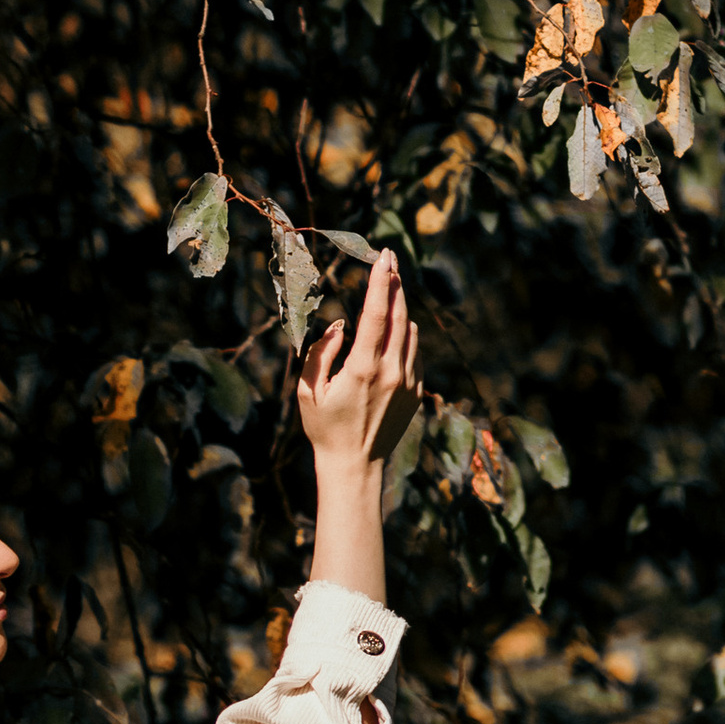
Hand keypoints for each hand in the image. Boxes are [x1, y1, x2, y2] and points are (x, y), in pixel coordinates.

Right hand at [296, 247, 418, 484]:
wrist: (355, 465)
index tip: (382, 258)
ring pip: (411, 332)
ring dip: (401, 308)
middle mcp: (392, 372)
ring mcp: (408, 382)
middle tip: (389, 259)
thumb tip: (340, 326)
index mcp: (363, 369)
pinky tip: (394, 329)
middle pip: (399, 315)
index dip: (380, 282)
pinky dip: (405, 335)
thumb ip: (321, 353)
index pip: (376, 314)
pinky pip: (414, 352)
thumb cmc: (324, 427)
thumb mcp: (308, 390)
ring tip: (390, 288)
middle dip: (395, 283)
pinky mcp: (416, 392)